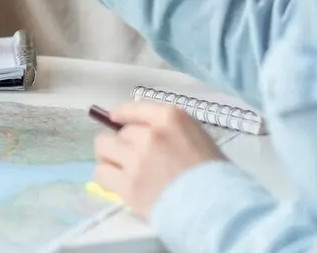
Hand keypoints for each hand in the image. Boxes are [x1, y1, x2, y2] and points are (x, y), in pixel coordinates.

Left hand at [92, 102, 225, 219]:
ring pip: (103, 147)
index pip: (132, 108)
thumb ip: (168, 128)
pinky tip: (116, 181)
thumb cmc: (214, 173)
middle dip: (122, 141)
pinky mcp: (127, 185)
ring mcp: (136, 159)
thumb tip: (142, 129)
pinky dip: (106, 175)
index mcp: (170, 118)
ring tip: (117, 165)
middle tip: (129, 154)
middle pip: (119, 131)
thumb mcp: (197, 136)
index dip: (121, 115)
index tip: (116, 121)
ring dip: (108, 155)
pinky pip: (101, 172)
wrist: (215, 206)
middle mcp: (149, 134)